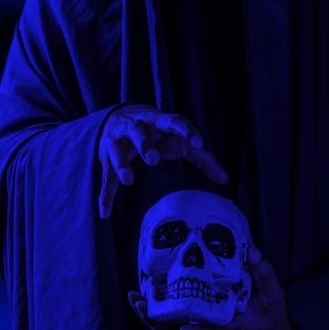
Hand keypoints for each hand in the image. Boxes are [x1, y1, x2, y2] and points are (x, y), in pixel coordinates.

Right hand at [98, 104, 227, 217]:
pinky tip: (105, 213)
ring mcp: (118, 142)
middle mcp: (135, 127)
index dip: (185, 131)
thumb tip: (224, 179)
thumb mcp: (178, 137)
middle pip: (138, 131)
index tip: (197, 142)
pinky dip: (105, 195)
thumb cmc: (156, 131)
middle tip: (153, 160)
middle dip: (144, 144)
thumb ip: (201, 156)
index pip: (173, 121)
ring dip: (121, 165)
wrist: (118, 116)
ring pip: (117, 151)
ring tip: (129, 180)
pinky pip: (106, 178)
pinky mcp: (106, 158)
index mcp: (157, 120)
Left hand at [127, 244, 292, 329]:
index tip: (184, 328)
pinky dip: (158, 319)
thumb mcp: (274, 295)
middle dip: (156, 322)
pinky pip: (173, 329)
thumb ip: (264, 273)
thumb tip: (251, 249)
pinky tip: (146, 301)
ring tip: (135, 299)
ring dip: (151, 319)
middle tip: (139, 301)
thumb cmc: (272, 315)